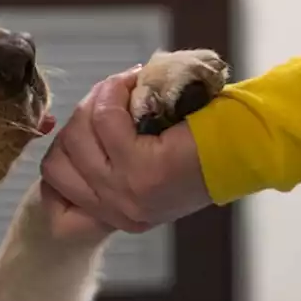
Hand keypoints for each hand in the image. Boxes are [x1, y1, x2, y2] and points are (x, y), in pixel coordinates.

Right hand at [40, 68, 211, 233]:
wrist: (247, 144)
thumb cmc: (200, 147)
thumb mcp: (141, 170)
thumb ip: (104, 164)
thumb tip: (69, 132)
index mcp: (115, 216)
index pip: (53, 187)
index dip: (62, 152)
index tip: (85, 130)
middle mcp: (117, 211)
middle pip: (58, 158)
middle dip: (80, 119)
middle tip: (112, 98)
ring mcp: (127, 194)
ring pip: (77, 135)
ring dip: (98, 101)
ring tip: (124, 89)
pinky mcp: (142, 171)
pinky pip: (105, 120)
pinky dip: (114, 93)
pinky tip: (134, 84)